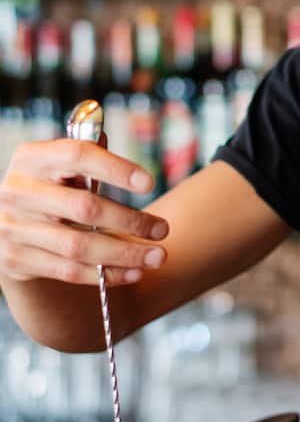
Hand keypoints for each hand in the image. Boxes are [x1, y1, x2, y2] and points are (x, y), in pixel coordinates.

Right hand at [0, 137, 168, 285]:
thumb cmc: (48, 186)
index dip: (115, 168)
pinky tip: (134, 272)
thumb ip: (88, 154)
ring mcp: (13, 227)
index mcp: (32, 157)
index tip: (149, 183)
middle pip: (84, 207)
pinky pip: (69, 270)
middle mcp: (18, 190)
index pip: (77, 155)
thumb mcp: (58, 164)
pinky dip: (105, 274)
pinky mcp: (14, 259)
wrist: (5, 221)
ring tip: (157, 256)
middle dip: (130, 221)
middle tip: (163, 230)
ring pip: (79, 246)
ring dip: (125, 254)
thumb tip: (122, 147)